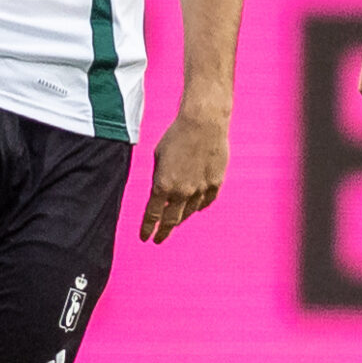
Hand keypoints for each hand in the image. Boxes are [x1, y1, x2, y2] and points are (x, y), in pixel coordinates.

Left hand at [140, 107, 228, 241]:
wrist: (203, 123)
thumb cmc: (177, 135)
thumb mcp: (159, 156)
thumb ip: (159, 177)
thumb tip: (161, 191)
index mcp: (163, 184)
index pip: (152, 215)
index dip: (148, 228)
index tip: (145, 238)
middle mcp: (182, 191)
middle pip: (171, 220)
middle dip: (163, 232)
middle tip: (159, 239)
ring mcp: (201, 189)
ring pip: (189, 212)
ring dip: (181, 218)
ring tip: (176, 222)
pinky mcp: (216, 183)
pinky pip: (206, 201)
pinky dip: (199, 206)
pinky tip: (195, 207)